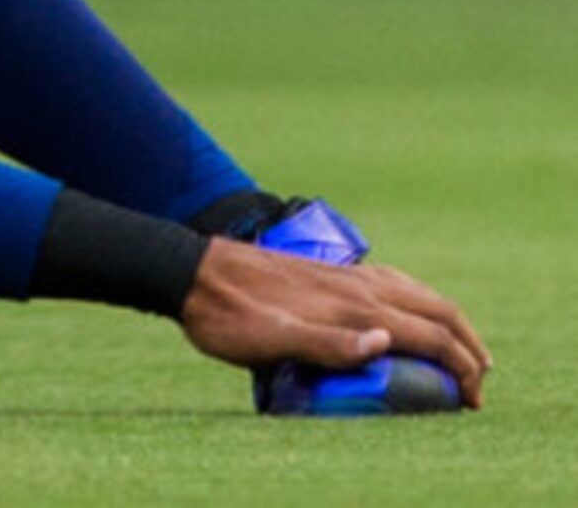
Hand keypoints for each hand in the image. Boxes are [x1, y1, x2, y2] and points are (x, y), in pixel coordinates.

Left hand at [176, 237, 489, 405]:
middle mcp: (360, 285)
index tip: (472, 401)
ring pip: (419, 293)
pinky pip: (395, 282)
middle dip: (468, 344)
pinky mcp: (332, 271)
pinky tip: (409, 310)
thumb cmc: (228, 315)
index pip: (430, 336)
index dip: (461, 368)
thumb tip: (386, 342)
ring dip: (448, 320)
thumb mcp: (272, 341)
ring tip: (461, 347)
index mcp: (354, 306)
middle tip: (481, 379)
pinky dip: (421, 300)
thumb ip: (328, 344)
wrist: (191, 270)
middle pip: (437, 310)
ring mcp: (348, 273)